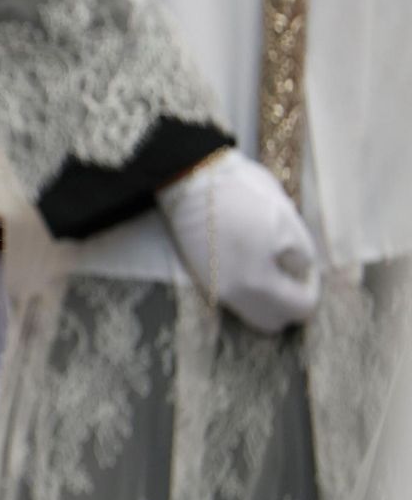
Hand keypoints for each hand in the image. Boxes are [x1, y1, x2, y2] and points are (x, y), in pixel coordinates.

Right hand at [157, 149, 319, 333]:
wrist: (189, 178)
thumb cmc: (243, 194)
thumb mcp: (287, 219)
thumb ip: (302, 255)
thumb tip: (300, 271)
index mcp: (257, 282)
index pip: (299, 309)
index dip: (311, 287)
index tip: (306, 264)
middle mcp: (232, 294)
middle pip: (272, 321)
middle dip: (288, 301)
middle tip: (290, 270)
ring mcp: (212, 287)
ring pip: (250, 311)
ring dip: (266, 297)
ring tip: (269, 263)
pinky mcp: (199, 275)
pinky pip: (232, 297)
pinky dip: (246, 288)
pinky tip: (246, 257)